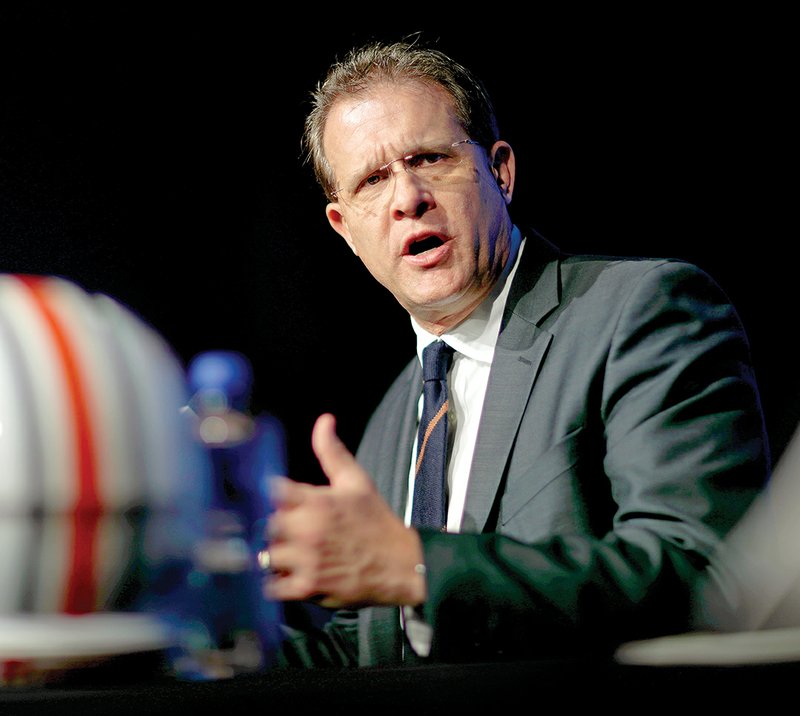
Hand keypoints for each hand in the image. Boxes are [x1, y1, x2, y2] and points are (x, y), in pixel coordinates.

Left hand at [264, 413, 426, 608]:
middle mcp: (309, 530)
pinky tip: (286, 575)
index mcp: (317, 501)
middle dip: (274, 526)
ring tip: (285, 553)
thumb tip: (324, 420)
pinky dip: (275, 583)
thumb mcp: (356, 481)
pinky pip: (273, 586)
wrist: (400, 564)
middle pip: (266, 525)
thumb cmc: (376, 520)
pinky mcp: (309, 587)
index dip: (271, 496)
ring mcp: (307, 560)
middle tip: (285, 529)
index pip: (272, 492)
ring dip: (273, 554)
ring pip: (267, 555)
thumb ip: (333, 451)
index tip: (277, 500)